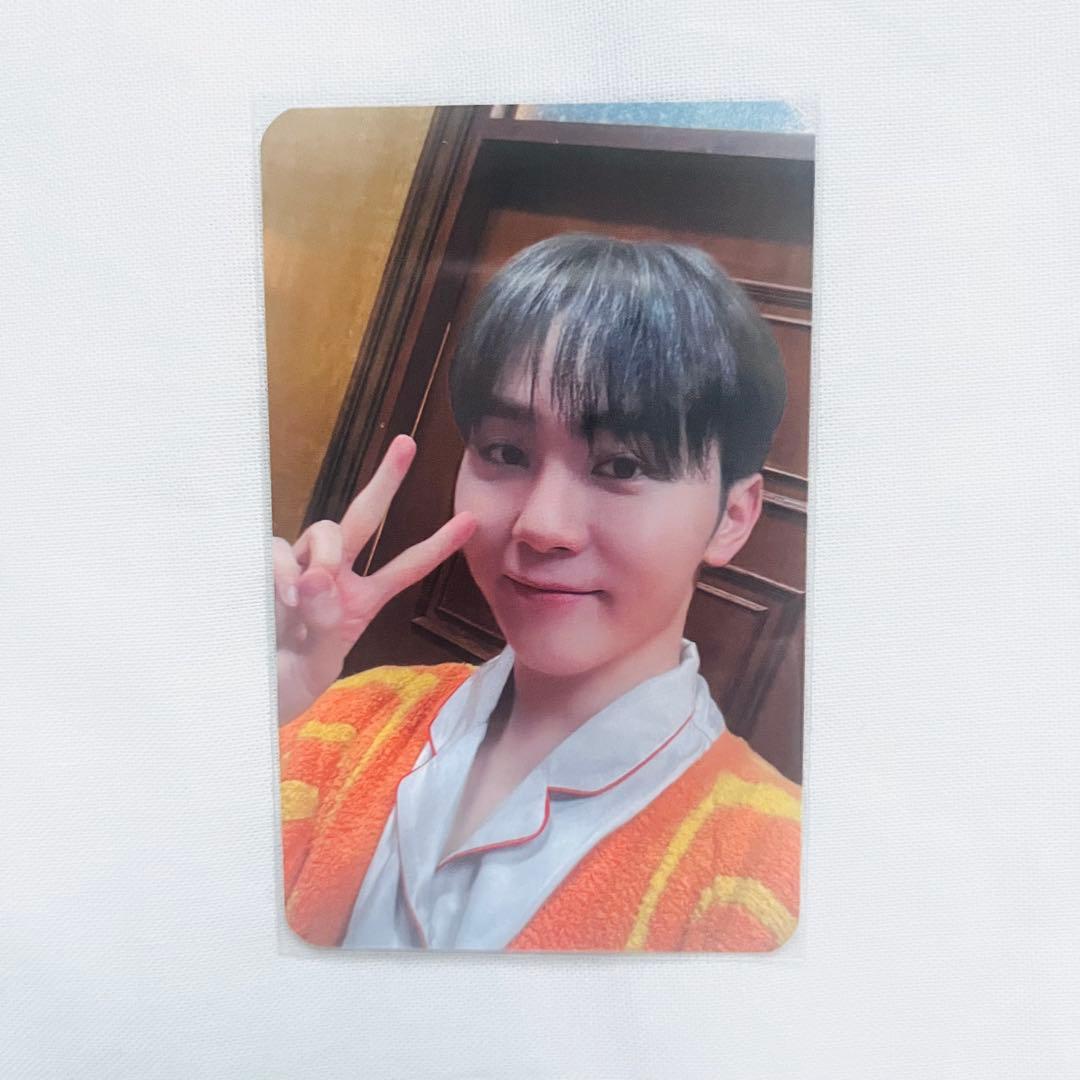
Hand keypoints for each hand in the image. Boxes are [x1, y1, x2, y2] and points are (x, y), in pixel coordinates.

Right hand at [272, 434, 475, 725]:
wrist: (245, 694)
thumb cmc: (289, 682)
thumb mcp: (319, 665)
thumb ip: (326, 626)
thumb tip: (318, 579)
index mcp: (360, 600)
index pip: (406, 566)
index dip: (437, 545)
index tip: (472, 521)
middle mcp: (333, 576)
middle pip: (364, 516)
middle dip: (387, 479)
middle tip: (407, 444)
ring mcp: (298, 568)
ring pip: (324, 532)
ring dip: (325, 555)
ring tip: (309, 594)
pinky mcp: (264, 568)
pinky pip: (278, 549)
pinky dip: (282, 569)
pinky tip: (280, 596)